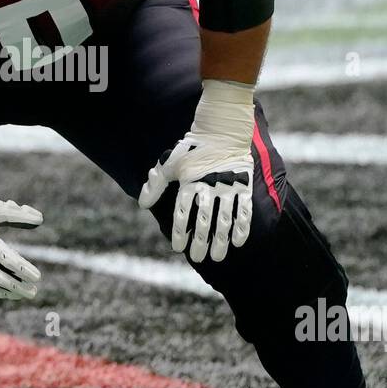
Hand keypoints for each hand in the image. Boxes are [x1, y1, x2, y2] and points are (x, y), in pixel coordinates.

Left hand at [139, 80, 254, 264]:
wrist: (222, 129)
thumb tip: (142, 204)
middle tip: (197, 258)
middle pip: (203, 221)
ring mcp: (228, 186)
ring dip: (221, 240)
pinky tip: (238, 242)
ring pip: (224, 220)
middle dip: (200, 242)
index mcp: (189, 181)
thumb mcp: (170, 163)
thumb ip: (156, 184)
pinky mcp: (244, 185)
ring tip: (218, 256)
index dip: (179, 231)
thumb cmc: (192, 148)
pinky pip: (244, 210)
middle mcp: (209, 186)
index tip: (178, 247)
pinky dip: (242, 227)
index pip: (182, 212)